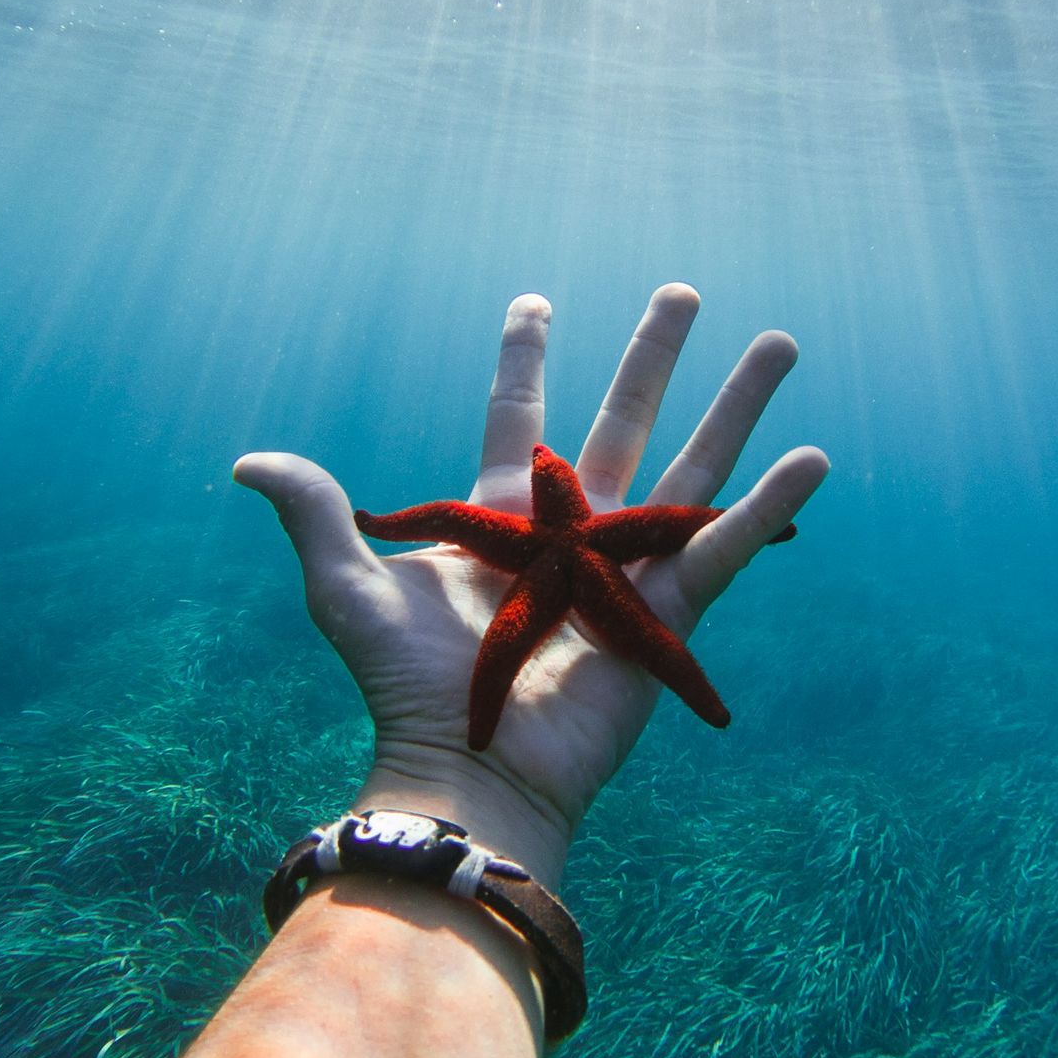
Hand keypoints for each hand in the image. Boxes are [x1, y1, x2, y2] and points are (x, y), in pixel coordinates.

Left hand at [235, 284, 827, 886]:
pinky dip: (770, 504)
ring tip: (780, 341)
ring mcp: (628, 569)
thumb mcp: (347, 588)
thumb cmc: (404, 688)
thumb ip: (316, 514)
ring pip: (693, 467)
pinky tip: (813, 454)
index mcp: (504, 518)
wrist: (470, 767)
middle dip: (654, 356)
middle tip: (683, 290)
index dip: (527, 359)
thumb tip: (244, 459)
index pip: (521, 418)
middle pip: (625, 421)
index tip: (536, 300)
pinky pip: (726, 547)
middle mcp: (573, 532)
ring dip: (737, 405)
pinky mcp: (670, 615)